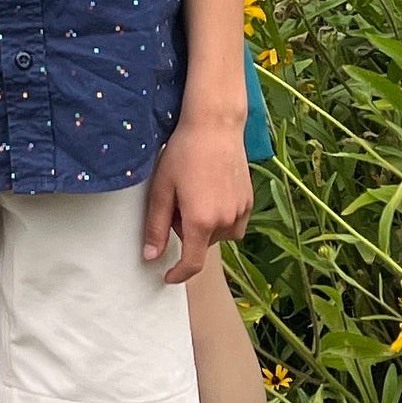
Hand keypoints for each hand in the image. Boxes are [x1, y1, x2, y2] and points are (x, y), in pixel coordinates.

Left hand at [142, 115, 252, 283]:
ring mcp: (241, 212)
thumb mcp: (161, 189)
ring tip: (195, 191)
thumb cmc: (183, 153)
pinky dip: (221, 216)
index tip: (168, 276)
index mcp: (201, 221)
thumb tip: (150, 258)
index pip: (192, 263)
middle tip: (177, 198)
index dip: (178, 274)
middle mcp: (225, 221)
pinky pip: (233, 223)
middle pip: (201, 243)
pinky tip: (211, 190)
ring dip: (204, 224)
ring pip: (218, 234)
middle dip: (186, 229)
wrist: (215, 126)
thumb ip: (156, 227)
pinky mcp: (250, 202)